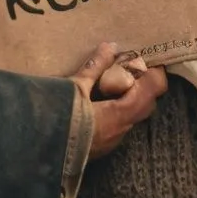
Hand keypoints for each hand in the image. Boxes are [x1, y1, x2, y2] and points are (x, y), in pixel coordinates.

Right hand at [70, 42, 167, 158]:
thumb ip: (95, 67)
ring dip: (131, 98)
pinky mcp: (102, 146)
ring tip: (115, 81)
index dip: (156, 74)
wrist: (40, 151)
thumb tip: (111, 46)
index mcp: (120, 114)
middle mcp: (121, 130)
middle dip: (145, 85)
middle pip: (146, 104)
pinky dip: (119, 110)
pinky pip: (120, 125)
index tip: (149, 60)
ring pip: (134, 116)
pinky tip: (101, 101)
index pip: (152, 91)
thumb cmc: (60, 118)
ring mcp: (112, 141)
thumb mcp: (75, 87)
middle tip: (132, 68)